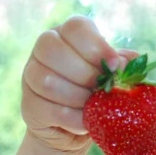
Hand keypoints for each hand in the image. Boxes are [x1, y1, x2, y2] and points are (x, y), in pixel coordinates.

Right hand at [21, 15, 138, 151]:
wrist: (79, 127)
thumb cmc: (101, 93)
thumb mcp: (117, 75)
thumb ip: (125, 64)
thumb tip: (126, 63)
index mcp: (69, 36)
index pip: (75, 27)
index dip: (97, 45)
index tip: (115, 64)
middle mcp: (45, 50)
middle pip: (53, 49)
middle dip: (85, 73)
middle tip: (102, 89)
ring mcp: (31, 75)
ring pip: (48, 81)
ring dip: (79, 97)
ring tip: (94, 107)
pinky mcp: (29, 104)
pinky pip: (50, 109)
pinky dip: (74, 118)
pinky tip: (86, 122)